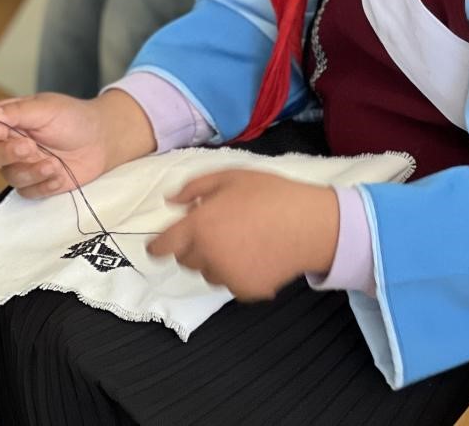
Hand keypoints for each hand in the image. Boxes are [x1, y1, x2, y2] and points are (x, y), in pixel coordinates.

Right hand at [0, 89, 154, 197]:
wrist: (102, 140)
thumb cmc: (75, 118)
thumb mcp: (48, 108)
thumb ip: (17, 112)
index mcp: (8, 119)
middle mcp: (10, 143)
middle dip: (8, 153)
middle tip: (31, 147)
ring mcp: (22, 164)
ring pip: (9, 176)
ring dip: (31, 171)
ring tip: (53, 163)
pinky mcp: (37, 183)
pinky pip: (28, 191)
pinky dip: (44, 184)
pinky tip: (60, 174)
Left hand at [148, 170, 338, 300]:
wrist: (310, 224)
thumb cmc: (271, 194)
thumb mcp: (232, 176)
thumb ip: (195, 187)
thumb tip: (170, 201)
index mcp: (199, 226)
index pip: (162, 247)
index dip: (158, 246)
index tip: (159, 244)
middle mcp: (207, 255)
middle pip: (184, 260)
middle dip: (193, 247)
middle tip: (217, 230)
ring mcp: (227, 277)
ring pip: (207, 273)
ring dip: (214, 260)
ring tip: (241, 241)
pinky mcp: (245, 291)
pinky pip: (231, 283)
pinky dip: (237, 273)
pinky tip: (256, 254)